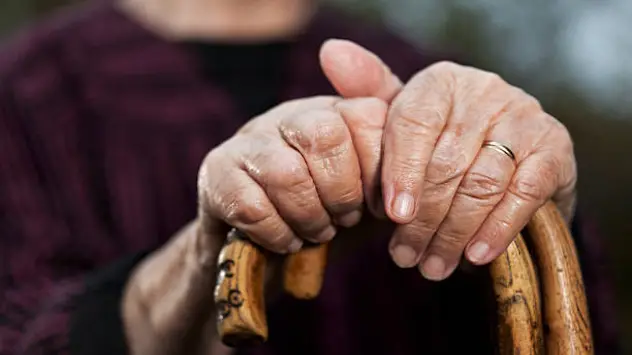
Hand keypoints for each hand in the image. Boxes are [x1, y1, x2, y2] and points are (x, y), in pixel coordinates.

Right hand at [122, 95, 390, 353]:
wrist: (268, 249)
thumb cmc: (329, 212)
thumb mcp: (374, 187)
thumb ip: (397, 159)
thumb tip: (398, 133)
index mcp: (333, 110)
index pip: (367, 116)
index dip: (380, 170)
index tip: (378, 205)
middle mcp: (290, 115)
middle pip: (324, 135)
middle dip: (342, 193)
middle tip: (343, 220)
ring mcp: (249, 140)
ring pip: (286, 173)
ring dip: (309, 217)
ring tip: (315, 232)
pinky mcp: (216, 172)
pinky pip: (251, 206)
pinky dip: (277, 234)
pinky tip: (285, 240)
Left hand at [379, 61, 576, 280]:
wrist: (505, 154)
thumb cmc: (440, 140)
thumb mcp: (403, 117)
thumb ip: (370, 93)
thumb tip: (331, 53)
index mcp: (441, 82)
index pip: (414, 123)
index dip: (401, 172)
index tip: (392, 215)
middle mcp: (485, 91)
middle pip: (446, 161)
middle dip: (423, 219)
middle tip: (405, 257)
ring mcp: (524, 117)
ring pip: (481, 182)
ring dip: (454, 232)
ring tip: (432, 265)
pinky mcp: (554, 148)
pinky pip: (523, 193)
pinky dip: (498, 228)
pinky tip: (475, 256)